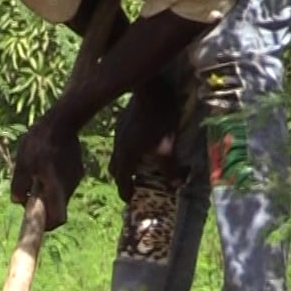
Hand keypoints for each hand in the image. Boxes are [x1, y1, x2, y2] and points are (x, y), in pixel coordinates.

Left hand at [10, 114, 84, 230]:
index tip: (37, 224)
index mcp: (55, 187)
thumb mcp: (23, 162)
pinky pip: (65, 183)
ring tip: (36, 175)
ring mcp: (76, 178)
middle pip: (58, 207)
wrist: (63, 121)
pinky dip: (55, 182)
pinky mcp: (78, 170)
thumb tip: (18, 201)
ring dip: (48, 192)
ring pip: (60, 194)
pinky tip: (46, 165)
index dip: (47, 225)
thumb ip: (19, 185)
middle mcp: (69, 186)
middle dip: (44, 207)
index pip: (57, 218)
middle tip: (29, 195)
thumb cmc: (39, 141)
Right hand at [110, 75, 181, 201]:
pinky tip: (139, 143)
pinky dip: (127, 148)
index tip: (130, 200)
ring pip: (117, 154)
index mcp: (127, 155)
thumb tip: (176, 186)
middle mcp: (118, 146)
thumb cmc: (159, 119)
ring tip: (137, 165)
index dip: (126, 192)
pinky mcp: (121, 121)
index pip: (122, 180)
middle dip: (122, 179)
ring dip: (125, 162)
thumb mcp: (167, 145)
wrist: (150, 90)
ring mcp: (118, 132)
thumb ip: (170, 167)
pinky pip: (120, 141)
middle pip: (115, 169)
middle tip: (132, 184)